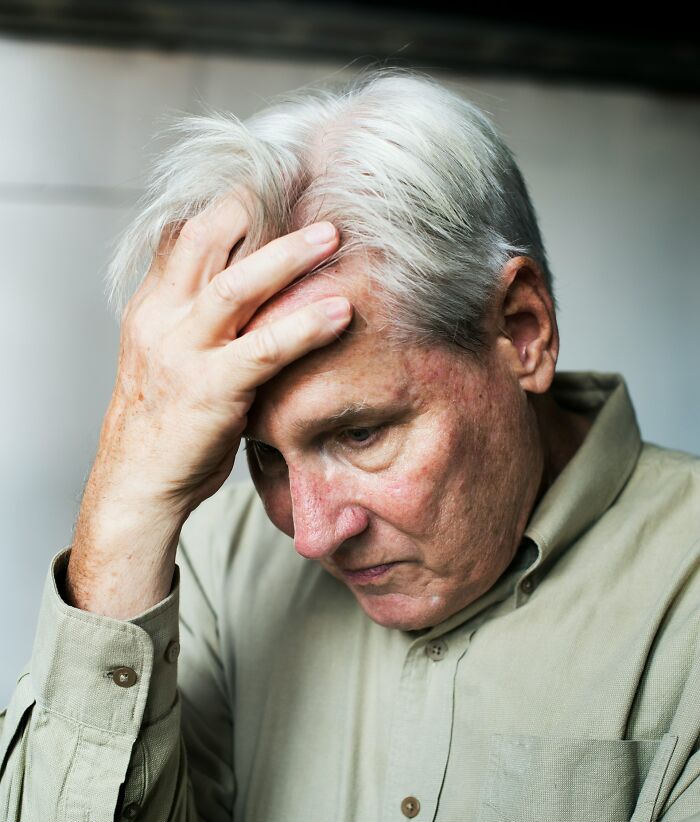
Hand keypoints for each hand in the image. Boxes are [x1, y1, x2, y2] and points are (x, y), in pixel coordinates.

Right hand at [66, 195, 351, 616]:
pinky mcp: (209, 389)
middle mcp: (161, 319)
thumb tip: (248, 290)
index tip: (272, 184)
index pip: (182, 235)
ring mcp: (182, 352)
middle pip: (203, 240)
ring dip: (288, 257)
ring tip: (332, 237)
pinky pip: (264, 348)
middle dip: (255, 208)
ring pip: (235, 285)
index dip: (227, 205)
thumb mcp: (171, 357)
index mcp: (151, 306)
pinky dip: (306, 326)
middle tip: (305, 188)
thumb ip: (200, 320)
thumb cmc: (165, 422)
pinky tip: (342, 311)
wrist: (137, 482)